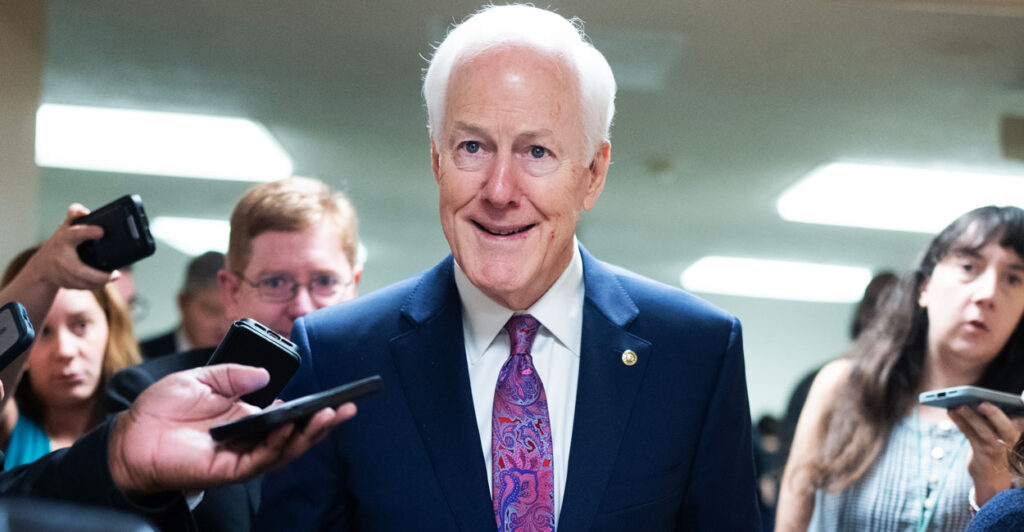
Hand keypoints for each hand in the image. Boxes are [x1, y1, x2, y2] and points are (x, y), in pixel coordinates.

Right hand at [27, 204, 113, 290]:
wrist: (42, 266)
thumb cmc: (59, 243)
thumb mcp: (66, 227)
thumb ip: (75, 215)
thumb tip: (84, 211)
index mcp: (64, 239)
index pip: (74, 234)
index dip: (87, 232)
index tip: (101, 231)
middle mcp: (61, 257)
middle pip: (79, 270)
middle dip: (98, 275)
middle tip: (116, 274)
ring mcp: (62, 273)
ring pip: (82, 283)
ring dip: (99, 282)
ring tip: (114, 277)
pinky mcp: (65, 283)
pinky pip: (82, 287)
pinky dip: (94, 286)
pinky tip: (104, 283)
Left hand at [107, 364, 355, 493]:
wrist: (130, 434)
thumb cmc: (161, 408)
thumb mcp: (202, 378)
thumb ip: (234, 374)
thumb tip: (265, 376)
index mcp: (247, 416)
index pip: (288, 415)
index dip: (312, 408)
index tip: (336, 397)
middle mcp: (249, 438)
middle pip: (295, 435)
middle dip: (323, 424)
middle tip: (346, 409)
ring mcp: (240, 455)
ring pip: (284, 451)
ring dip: (308, 436)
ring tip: (328, 417)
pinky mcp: (227, 470)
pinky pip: (259, 461)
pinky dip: (276, 446)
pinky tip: (288, 428)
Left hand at [948, 403, 1023, 504]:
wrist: (992, 474)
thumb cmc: (994, 445)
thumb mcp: (999, 432)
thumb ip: (993, 418)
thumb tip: (973, 400)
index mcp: (1015, 430)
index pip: (1020, 420)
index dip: (1019, 415)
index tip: (1014, 399)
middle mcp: (1010, 439)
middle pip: (1005, 426)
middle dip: (994, 414)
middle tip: (982, 404)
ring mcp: (997, 448)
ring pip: (983, 430)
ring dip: (969, 417)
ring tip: (958, 406)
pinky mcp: (982, 453)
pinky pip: (970, 434)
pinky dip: (960, 422)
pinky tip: (951, 412)